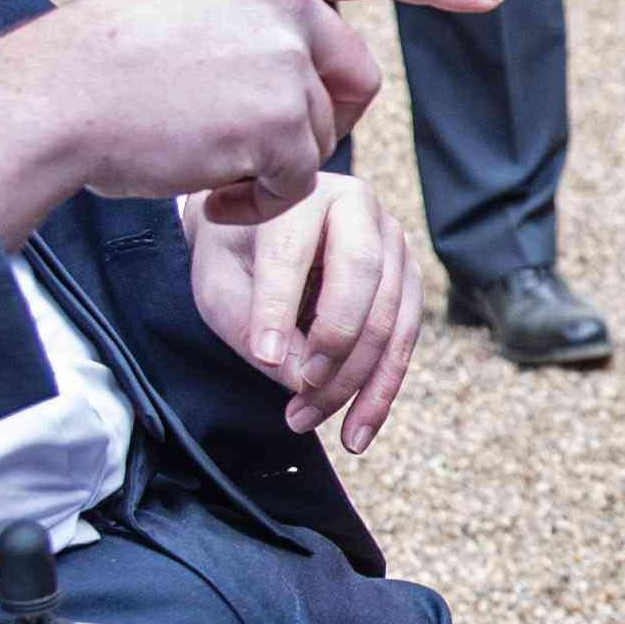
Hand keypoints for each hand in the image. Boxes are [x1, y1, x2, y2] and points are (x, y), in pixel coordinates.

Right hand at [0, 0, 505, 241]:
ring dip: (275, 169)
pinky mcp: (279, 119)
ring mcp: (284, 56)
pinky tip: (213, 199)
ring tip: (207, 166)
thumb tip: (288, 9)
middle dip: (325, 125)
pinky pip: (299, 184)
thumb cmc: (89, 61)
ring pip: (323, 136)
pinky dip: (262, 207)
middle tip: (261, 155)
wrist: (52, 100)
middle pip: (356, 77)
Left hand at [199, 173, 427, 455]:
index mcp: (301, 192)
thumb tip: (297, 379)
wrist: (260, 231)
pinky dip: (380, 392)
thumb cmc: (233, 254)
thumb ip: (246, 324)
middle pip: (362, 277)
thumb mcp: (217, 283)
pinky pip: (404, 342)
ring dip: (353, 382)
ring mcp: (393, 242)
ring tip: (306, 421)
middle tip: (299, 389)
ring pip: (388, 319)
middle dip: (334, 343)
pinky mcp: (407, 281)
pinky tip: (356, 431)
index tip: (261, 358)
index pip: (293, 251)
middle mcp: (358, 206)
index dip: (278, 306)